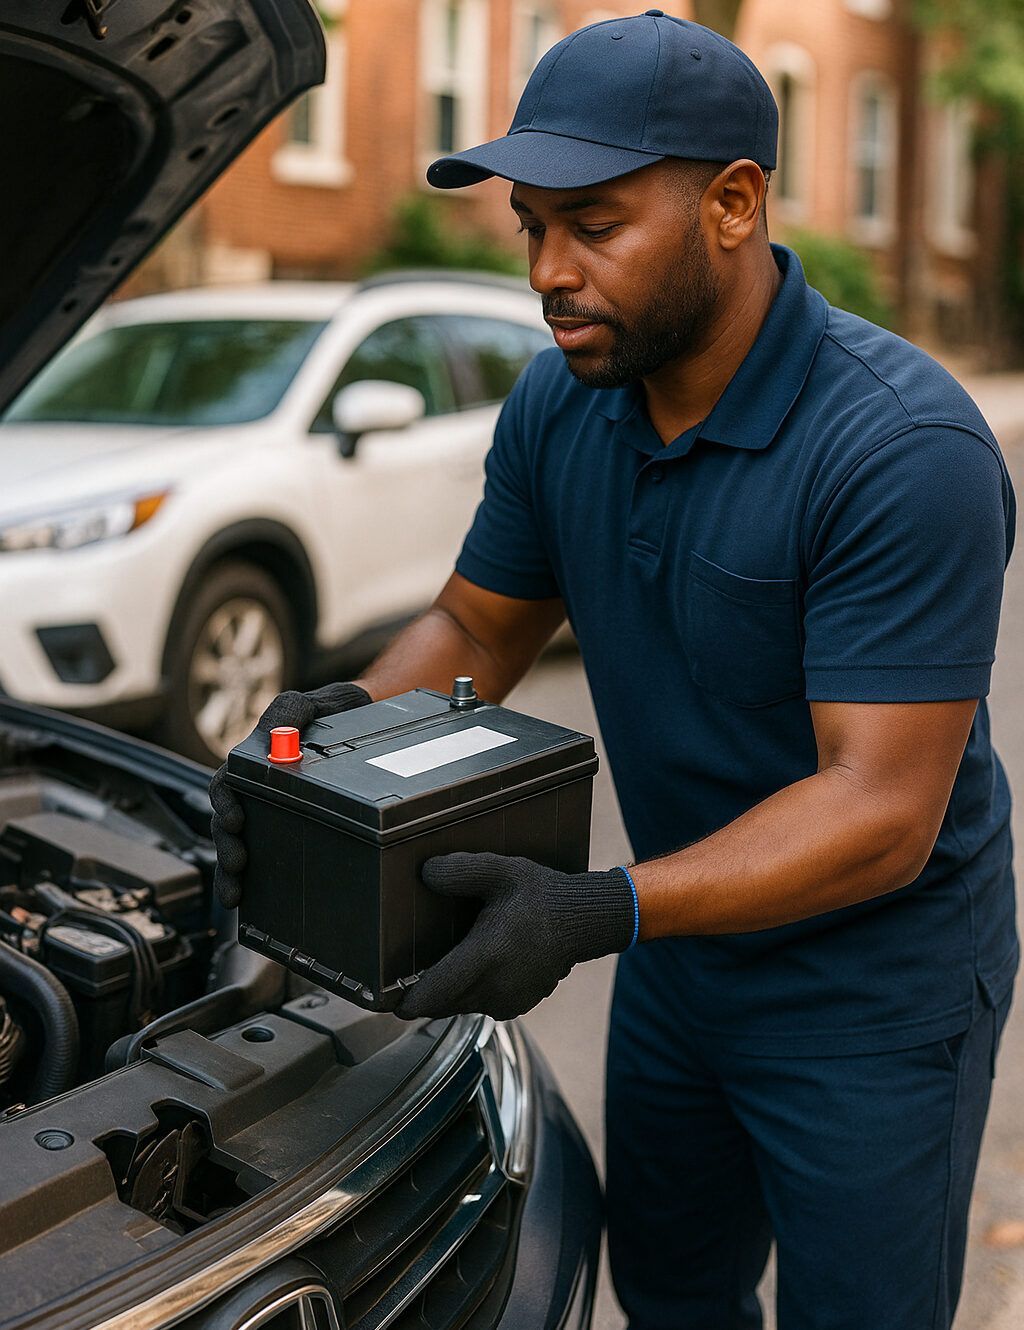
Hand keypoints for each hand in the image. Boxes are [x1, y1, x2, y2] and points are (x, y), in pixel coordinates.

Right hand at [209, 681, 370, 908]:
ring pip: (242, 846)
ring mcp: (273, 812)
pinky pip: (271, 857)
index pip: (226, 786)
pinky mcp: (293, 828)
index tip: (234, 820)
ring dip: (231, 872)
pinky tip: (252, 903)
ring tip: (234, 895)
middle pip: (228, 824)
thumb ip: (288, 713)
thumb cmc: (329, 712)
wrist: (363, 723)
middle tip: (236, 865)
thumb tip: (273, 739)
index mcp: (253, 763)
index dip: (224, 805)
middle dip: (225, 848)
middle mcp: (257, 791)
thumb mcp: (306, 705)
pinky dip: (256, 882)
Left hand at [395, 852, 637, 1020]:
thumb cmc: (541, 895)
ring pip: (459, 1007)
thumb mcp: (500, 872)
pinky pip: (480, 1006)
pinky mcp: (517, 1006)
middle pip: (440, 1005)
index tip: (383, 1000)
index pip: (432, 994)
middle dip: (421, 996)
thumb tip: (425, 873)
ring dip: (445, 995)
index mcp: (485, 958)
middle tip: (403, 978)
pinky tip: (470, 970)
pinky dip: (469, 994)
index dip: (403, 1001)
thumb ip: (461, 871)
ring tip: (436, 970)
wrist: (582, 921)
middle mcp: (494, 988)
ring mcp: (507, 1001)